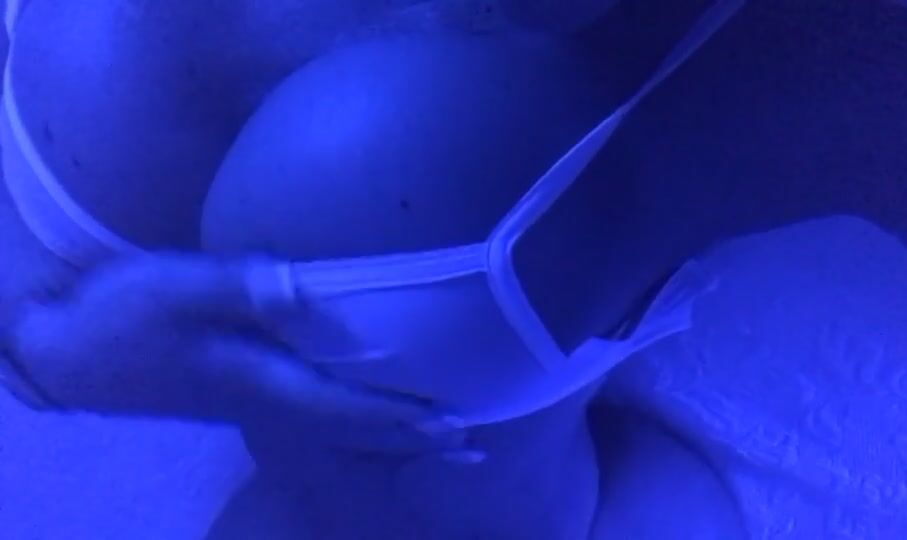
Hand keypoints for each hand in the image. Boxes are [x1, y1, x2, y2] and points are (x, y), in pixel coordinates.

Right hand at [6, 253, 477, 458]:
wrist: (71, 352)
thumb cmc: (121, 315)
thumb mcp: (172, 287)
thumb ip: (236, 285)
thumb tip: (301, 288)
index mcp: (258, 377)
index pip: (343, 403)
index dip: (398, 414)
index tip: (450, 422)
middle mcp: (264, 399)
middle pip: (349, 427)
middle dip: (407, 435)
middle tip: (464, 440)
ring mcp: (252, 402)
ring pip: (335, 429)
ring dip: (387, 437)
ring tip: (435, 441)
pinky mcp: (239, 393)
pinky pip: (316, 419)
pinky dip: (353, 425)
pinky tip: (364, 419)